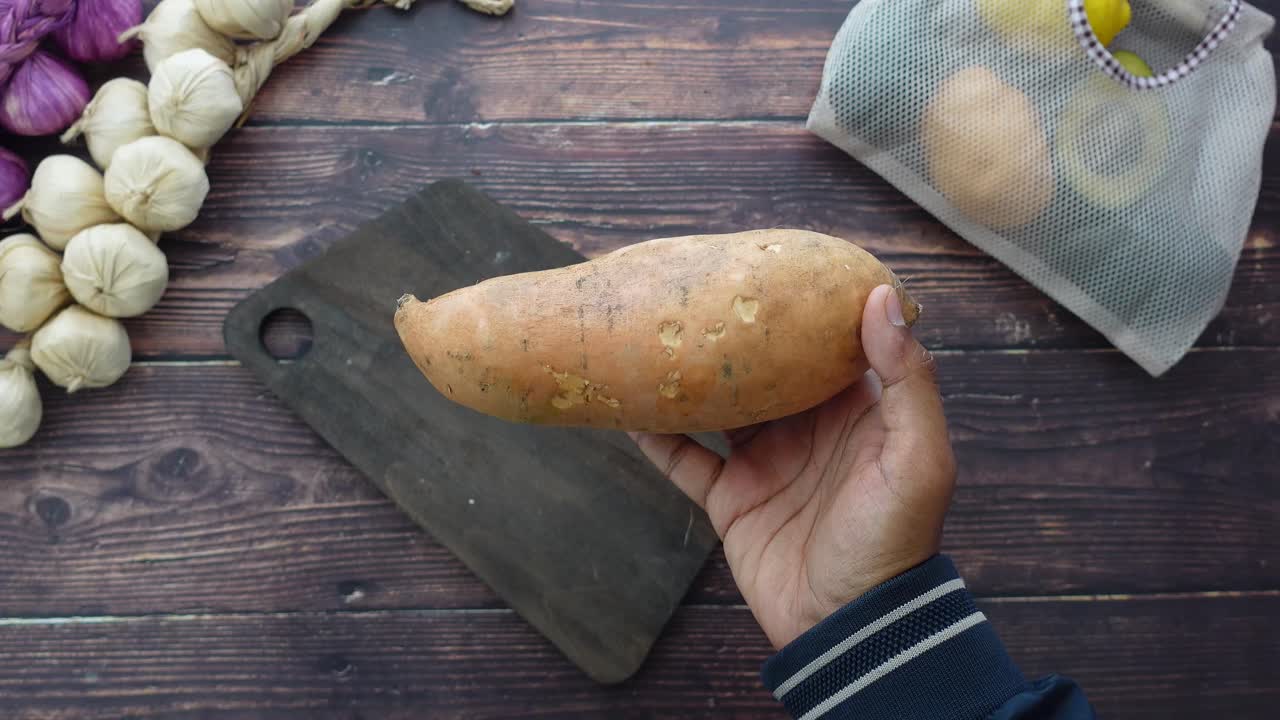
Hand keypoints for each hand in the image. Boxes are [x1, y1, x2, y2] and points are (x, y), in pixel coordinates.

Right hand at [630, 285, 955, 648]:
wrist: (848, 627)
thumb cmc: (893, 541)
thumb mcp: (918, 457)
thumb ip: (907, 378)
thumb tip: (882, 297)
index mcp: (854, 413)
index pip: (824, 347)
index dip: (799, 309)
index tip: (767, 267)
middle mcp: (806, 431)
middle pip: (763, 371)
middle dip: (734, 335)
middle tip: (695, 290)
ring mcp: (764, 464)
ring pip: (719, 408)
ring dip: (690, 377)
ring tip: (652, 335)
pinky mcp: (730, 500)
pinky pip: (686, 460)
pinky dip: (657, 436)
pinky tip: (627, 406)